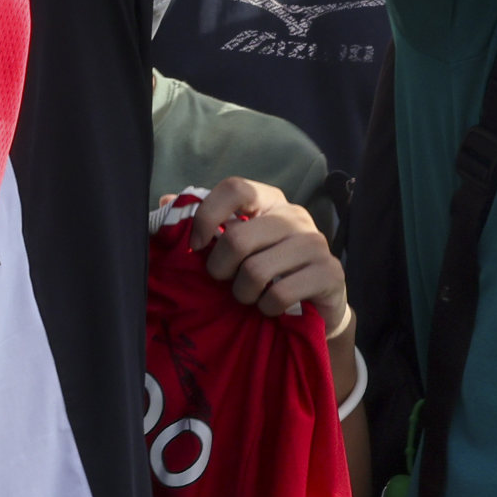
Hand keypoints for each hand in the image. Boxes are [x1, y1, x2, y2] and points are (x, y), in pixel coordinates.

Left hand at [188, 177, 349, 332]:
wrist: (314, 306)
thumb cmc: (265, 271)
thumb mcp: (235, 247)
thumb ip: (204, 224)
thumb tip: (166, 200)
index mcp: (269, 200)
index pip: (235, 188)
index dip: (207, 215)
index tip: (196, 245)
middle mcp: (295, 215)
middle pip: (238, 237)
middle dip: (220, 269)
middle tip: (225, 281)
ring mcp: (316, 243)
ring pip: (256, 270)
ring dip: (243, 293)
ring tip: (249, 296)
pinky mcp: (330, 272)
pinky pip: (280, 294)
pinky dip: (266, 308)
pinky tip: (270, 308)